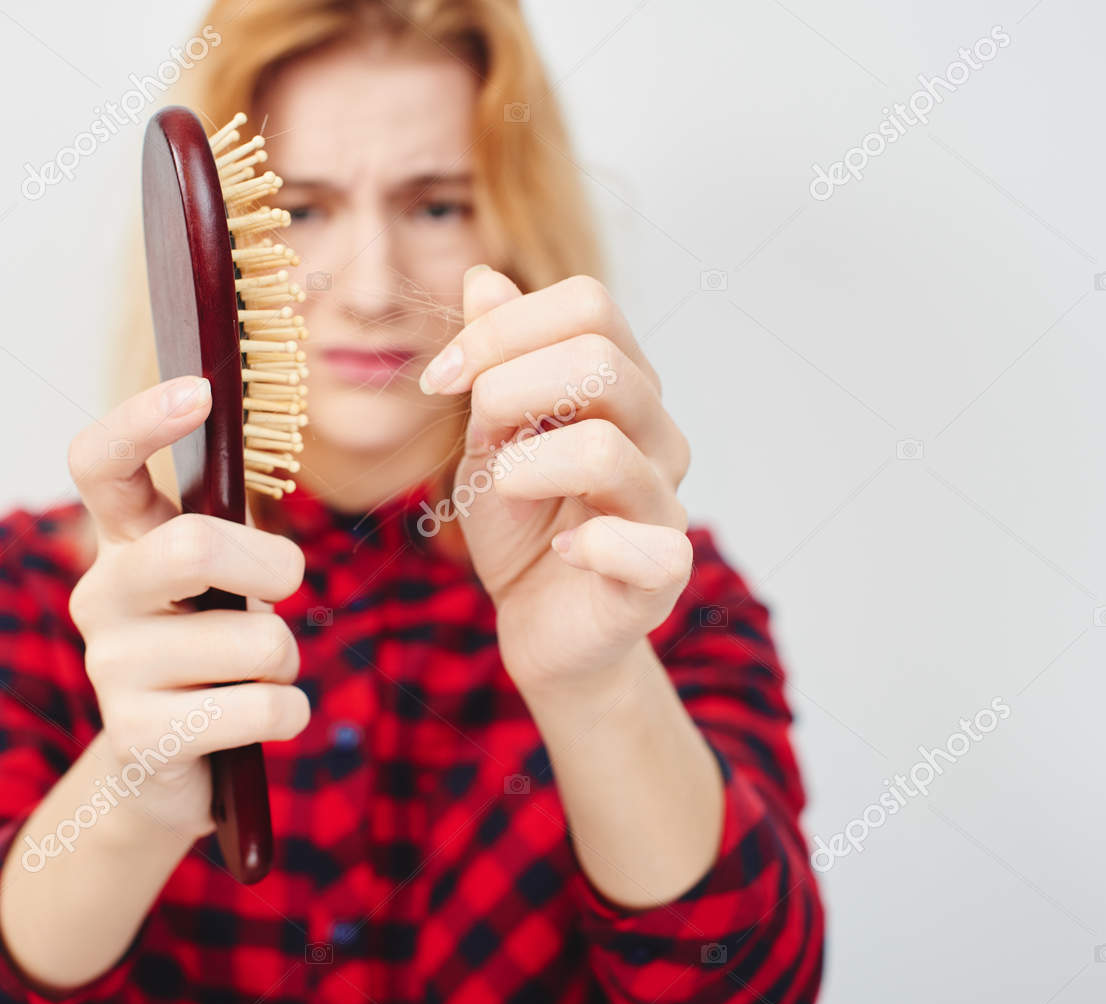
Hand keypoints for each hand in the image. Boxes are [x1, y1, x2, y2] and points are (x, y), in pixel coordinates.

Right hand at [65, 376, 310, 839]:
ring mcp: (111, 669)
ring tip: (257, 675)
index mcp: (120, 543)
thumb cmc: (206, 654)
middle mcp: (101, 596)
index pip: (99, 462)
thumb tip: (268, 514)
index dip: (141, 420)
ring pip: (256, 641)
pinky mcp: (140, 737)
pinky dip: (289, 713)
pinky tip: (260, 720)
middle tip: (284, 584)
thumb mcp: (212, 584)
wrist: (161, 768)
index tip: (200, 391)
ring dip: (285, 659)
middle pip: (194, 545)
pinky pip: (264, 708)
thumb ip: (226, 535)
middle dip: (270, 563)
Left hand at [421, 270, 692, 691]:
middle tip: (473, 434)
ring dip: (526, 466)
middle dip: (508, 388)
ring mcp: (664, 501)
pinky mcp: (661, 572)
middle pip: (601, 361)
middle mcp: (655, 432)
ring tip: (504, 490)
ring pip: (606, 449)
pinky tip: (561, 549)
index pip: (588, 305)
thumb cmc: (522, 524)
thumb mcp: (490, 436)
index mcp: (619, 384)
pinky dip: (587, 543)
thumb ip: (494, 362)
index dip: (503, 328)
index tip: (442, 378)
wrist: (542, 622)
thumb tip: (484, 279)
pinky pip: (643, 544)